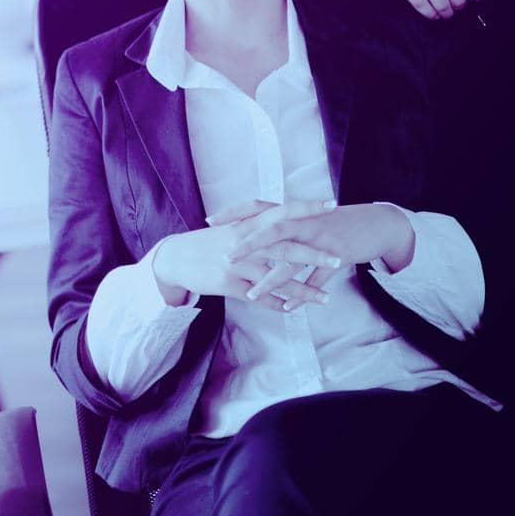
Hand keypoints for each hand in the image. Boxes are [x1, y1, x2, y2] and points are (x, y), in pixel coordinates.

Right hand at [153, 199, 341, 314]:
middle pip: (285, 246)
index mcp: (248, 222)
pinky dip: (277, 304)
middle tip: (338, 258)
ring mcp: (237, 264)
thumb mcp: (232, 225)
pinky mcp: (229, 284)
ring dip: (302, 290)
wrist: (176, 257)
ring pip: (277, 277)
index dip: (307, 208)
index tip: (332, 205)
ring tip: (325, 298)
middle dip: (313, 253)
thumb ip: (258, 223)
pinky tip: (292, 310)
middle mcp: (245, 240)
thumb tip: (285, 217)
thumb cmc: (208, 241)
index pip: (282, 211)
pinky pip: (259, 297)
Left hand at [219, 198, 415, 295]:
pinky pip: (317, 278)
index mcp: (293, 211)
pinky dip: (302, 294)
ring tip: (252, 295)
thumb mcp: (307, 218)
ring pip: (293, 259)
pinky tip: (288, 308)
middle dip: (248, 244)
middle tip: (226, 258)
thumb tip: (253, 228)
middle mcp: (304, 221)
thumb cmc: (335, 223)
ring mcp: (321, 238)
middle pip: (272, 229)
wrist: (375, 224)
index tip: (211, 221)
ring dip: (272, 279)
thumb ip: (282, 223)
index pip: (258, 206)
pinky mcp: (338, 254)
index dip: (234, 212)